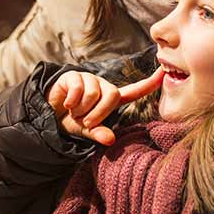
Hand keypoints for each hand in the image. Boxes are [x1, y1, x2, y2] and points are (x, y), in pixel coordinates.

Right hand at [46, 70, 162, 145]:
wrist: (49, 114)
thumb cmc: (73, 121)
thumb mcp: (87, 130)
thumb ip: (99, 133)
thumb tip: (110, 140)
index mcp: (111, 99)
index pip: (134, 90)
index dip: (149, 83)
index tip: (163, 73)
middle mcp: (103, 86)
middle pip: (112, 95)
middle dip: (98, 113)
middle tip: (86, 121)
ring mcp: (88, 79)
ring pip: (94, 92)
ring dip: (82, 108)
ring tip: (75, 112)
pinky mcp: (74, 75)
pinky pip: (79, 87)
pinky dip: (72, 101)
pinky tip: (67, 104)